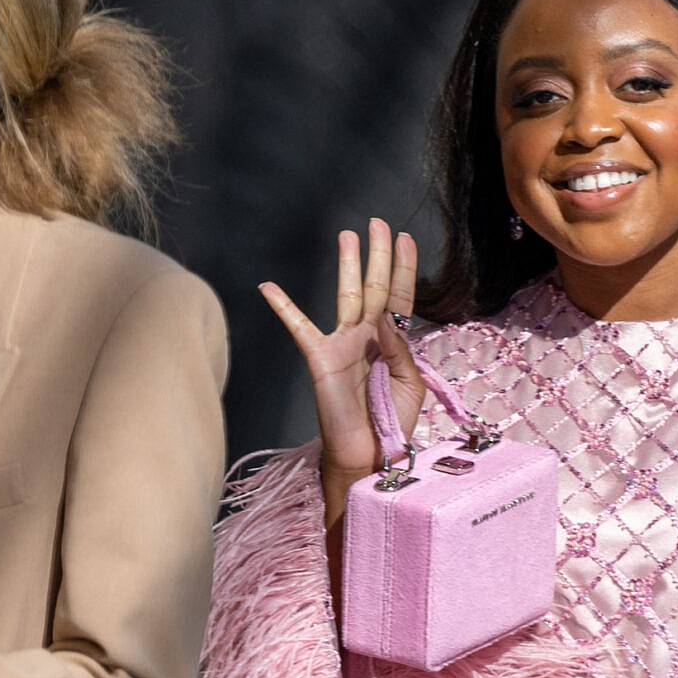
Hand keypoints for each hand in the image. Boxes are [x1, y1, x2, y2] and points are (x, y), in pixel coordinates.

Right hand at [260, 221, 421, 530]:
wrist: (369, 455)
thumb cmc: (392, 423)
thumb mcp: (410, 384)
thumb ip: (402, 349)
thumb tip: (386, 319)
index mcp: (392, 343)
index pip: (399, 298)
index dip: (404, 268)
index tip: (406, 238)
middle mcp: (367, 337)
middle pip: (374, 286)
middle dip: (378, 254)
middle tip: (378, 222)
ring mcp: (342, 344)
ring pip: (347, 295)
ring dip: (348, 265)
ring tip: (348, 235)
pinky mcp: (320, 358)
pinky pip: (298, 327)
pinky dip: (283, 307)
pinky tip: (267, 287)